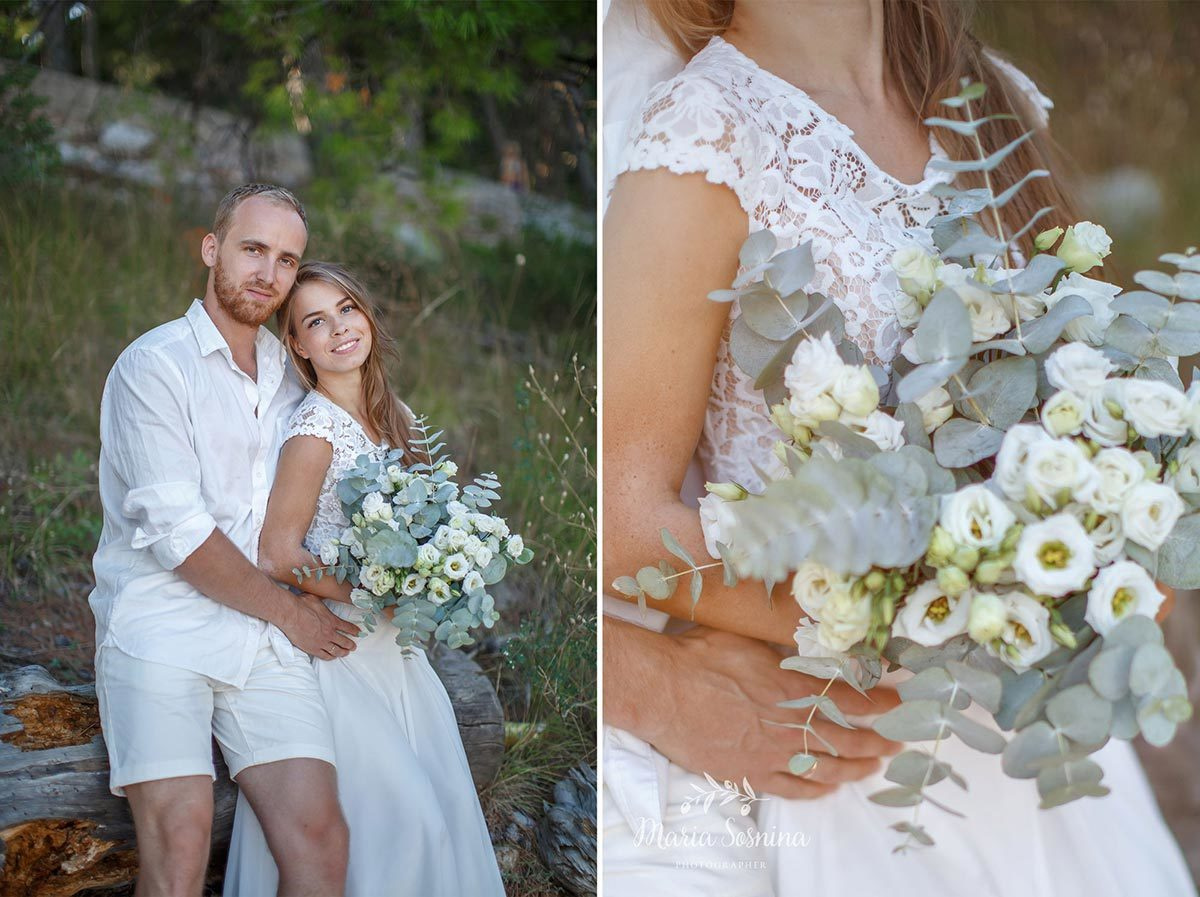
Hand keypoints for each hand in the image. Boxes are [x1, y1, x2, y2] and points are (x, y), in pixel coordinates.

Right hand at [278, 590, 359, 659]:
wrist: (290, 614)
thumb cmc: (302, 605)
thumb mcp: (317, 599)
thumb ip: (323, 602)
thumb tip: (324, 596)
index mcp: (332, 620)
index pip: (347, 627)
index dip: (354, 630)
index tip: (358, 633)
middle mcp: (329, 633)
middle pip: (344, 641)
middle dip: (350, 644)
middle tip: (353, 646)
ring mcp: (321, 642)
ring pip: (336, 650)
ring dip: (343, 652)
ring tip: (346, 653)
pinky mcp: (312, 649)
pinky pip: (325, 656)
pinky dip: (330, 657)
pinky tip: (333, 657)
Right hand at [635, 625, 901, 799]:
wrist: (662, 691)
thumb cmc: (699, 658)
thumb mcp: (748, 640)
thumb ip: (783, 650)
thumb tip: (810, 644)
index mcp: (793, 686)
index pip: (851, 698)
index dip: (881, 703)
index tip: (900, 702)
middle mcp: (790, 724)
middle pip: (848, 737)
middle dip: (879, 739)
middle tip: (897, 740)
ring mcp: (772, 753)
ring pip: (828, 768)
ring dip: (856, 768)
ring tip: (873, 766)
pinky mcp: (751, 774)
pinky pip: (794, 788)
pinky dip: (817, 789)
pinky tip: (829, 787)